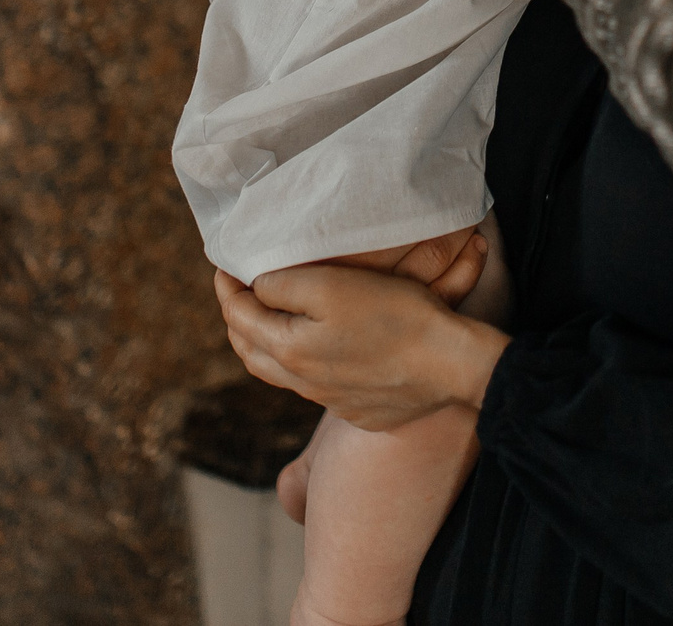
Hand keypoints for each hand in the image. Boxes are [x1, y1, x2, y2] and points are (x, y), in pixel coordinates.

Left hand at [215, 262, 509, 431]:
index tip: (223, 265)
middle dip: (237, 320)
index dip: (226, 287)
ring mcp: (331, 400)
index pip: (238, 316)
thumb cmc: (394, 316)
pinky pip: (317, 387)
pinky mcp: (360, 409)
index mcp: (288, 349)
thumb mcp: (331, 284)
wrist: (449, 364)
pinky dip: (304, 365)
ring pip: (281, 373)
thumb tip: (255, 287)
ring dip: (266, 345)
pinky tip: (321, 350)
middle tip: (237, 293)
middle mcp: (302, 381)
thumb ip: (282, 284)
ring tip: (269, 321)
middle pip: (251, 351)